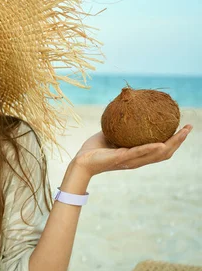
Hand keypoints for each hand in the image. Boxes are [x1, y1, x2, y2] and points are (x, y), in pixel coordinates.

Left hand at [72, 124, 192, 177]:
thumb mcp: (112, 134)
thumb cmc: (95, 149)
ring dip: (172, 143)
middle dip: (179, 140)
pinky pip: (139, 152)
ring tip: (182, 132)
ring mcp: (131, 160)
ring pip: (157, 154)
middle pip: (165, 152)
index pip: (161, 149)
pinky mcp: (122, 158)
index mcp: (137, 155)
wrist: (81, 161)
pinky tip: (162, 143)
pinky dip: (151, 148)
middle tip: (189, 127)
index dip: (174, 140)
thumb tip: (128, 109)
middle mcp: (137, 159)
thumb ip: (121, 126)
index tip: (183, 128)